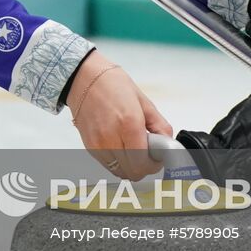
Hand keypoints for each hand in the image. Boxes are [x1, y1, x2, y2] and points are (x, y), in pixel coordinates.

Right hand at [67, 50, 172, 180]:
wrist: (83, 78)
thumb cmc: (112, 84)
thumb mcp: (143, 101)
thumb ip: (159, 125)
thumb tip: (167, 143)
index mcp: (129, 124)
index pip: (143, 163)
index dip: (155, 164)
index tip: (158, 157)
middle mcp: (111, 138)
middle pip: (133, 172)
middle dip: (145, 166)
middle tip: (149, 154)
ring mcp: (98, 144)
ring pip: (121, 172)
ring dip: (131, 166)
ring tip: (134, 149)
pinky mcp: (89, 147)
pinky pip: (108, 165)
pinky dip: (119, 162)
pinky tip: (121, 147)